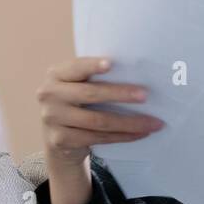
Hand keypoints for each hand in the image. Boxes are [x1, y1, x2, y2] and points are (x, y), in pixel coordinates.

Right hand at [35, 56, 164, 203]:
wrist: (57, 138)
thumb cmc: (76, 104)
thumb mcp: (76, 86)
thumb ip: (92, 78)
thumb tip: (136, 74)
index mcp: (56, 75)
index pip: (76, 68)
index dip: (92, 66)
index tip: (111, 64)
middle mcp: (49, 95)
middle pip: (90, 94)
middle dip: (121, 94)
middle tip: (145, 95)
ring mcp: (52, 118)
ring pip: (98, 121)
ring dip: (130, 122)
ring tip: (154, 122)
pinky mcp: (60, 140)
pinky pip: (99, 138)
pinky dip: (123, 136)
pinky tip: (140, 134)